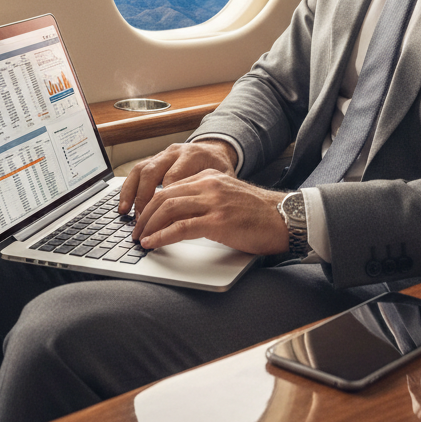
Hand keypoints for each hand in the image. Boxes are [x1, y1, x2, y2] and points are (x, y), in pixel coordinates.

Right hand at [118, 139, 237, 216]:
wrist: (215, 151)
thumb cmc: (220, 170)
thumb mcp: (222, 182)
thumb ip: (207, 197)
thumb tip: (193, 222)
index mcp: (192, 156)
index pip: (173, 178)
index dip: (166, 201)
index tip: (163, 221)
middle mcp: (175, 152)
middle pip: (152, 172)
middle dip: (144, 198)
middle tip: (142, 220)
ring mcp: (163, 154)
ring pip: (141, 170)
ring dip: (131, 193)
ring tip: (125, 212)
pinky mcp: (155, 159)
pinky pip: (137, 171)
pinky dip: (128, 188)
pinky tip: (125, 204)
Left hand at [131, 170, 289, 255]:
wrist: (284, 218)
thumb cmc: (258, 214)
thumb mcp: (227, 198)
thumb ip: (205, 200)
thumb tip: (178, 217)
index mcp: (209, 177)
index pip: (169, 187)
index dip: (151, 204)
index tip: (142, 219)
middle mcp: (208, 185)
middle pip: (163, 196)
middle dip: (144, 215)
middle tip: (136, 231)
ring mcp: (213, 202)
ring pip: (168, 209)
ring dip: (149, 226)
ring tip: (141, 239)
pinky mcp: (218, 221)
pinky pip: (181, 227)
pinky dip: (162, 236)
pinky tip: (153, 243)